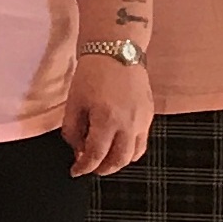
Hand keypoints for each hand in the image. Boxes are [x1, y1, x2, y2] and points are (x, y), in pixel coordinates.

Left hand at [66, 48, 153, 177]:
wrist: (116, 50)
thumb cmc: (92, 75)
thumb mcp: (74, 103)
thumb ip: (73, 131)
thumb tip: (78, 151)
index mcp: (107, 120)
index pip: (96, 155)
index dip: (84, 167)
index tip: (75, 171)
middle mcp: (129, 123)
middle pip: (119, 160)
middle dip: (103, 169)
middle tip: (90, 168)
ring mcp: (143, 119)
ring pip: (135, 154)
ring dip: (119, 161)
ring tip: (104, 158)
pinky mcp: (150, 113)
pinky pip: (142, 140)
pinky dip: (130, 148)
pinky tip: (118, 143)